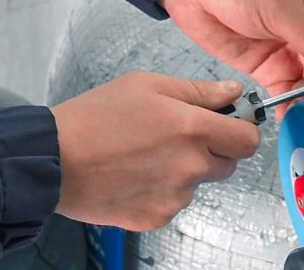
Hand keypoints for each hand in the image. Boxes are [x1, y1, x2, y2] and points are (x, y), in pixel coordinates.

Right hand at [50, 73, 259, 229]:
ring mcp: (173, 197)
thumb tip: (233, 92)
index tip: (232, 121)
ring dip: (186, 168)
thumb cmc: (96, 117)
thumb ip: (198, 90)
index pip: (248, 139)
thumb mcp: (148, 84)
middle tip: (180, 132)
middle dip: (214, 147)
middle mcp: (189, 166)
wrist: (55, 160)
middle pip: (229, 163)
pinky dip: (163, 189)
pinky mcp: (155, 218)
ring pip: (199, 182)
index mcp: (191, 128)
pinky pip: (174, 201)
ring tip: (148, 151)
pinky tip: (137, 172)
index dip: (243, 128)